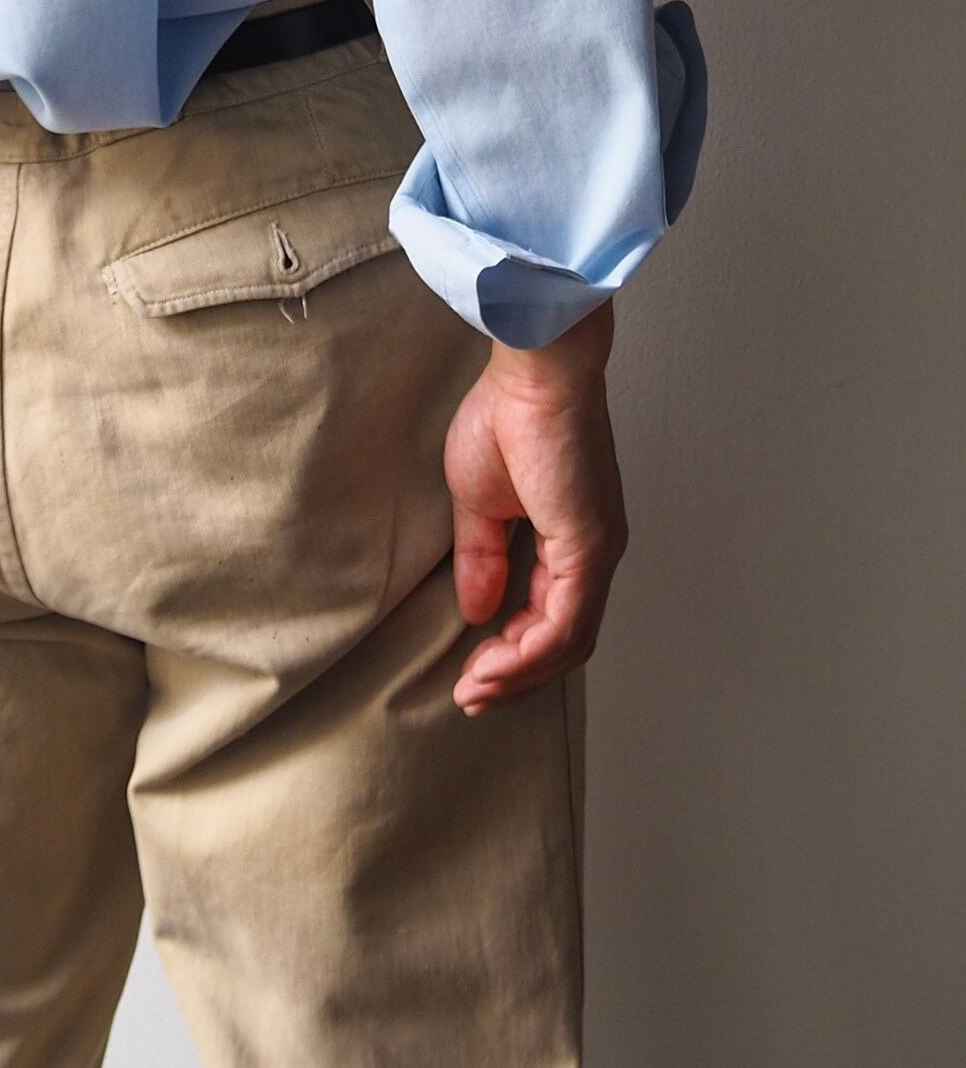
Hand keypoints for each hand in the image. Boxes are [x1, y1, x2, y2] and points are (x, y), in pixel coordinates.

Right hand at [444, 299, 626, 713]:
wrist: (534, 370)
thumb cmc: (507, 415)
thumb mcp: (479, 500)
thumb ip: (482, 556)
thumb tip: (478, 609)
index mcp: (572, 537)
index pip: (551, 616)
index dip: (512, 652)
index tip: (470, 673)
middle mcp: (595, 552)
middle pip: (565, 643)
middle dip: (516, 678)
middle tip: (473, 698)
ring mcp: (598, 553)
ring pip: (568, 643)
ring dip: (520, 675)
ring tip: (476, 690)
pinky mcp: (589, 548)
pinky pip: (565, 624)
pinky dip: (529, 655)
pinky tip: (492, 665)